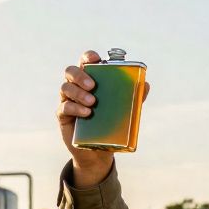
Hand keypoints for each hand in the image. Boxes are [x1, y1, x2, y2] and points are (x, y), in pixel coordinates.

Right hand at [58, 49, 149, 187]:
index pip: (85, 62)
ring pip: (66, 88)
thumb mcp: (123, 111)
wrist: (98, 151)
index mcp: (89, 80)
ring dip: (79, 92)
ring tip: (93, 102)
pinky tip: (86, 113)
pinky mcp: (63, 116)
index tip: (95, 59)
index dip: (88, 57)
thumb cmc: (109, 125)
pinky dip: (75, 108)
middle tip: (93, 85)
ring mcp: (67, 100)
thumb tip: (146, 85)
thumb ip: (134, 98)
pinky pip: (64, 107)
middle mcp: (76, 87)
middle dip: (80, 75)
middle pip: (70, 71)